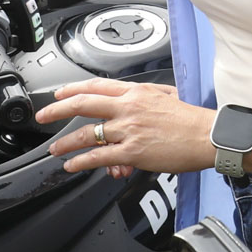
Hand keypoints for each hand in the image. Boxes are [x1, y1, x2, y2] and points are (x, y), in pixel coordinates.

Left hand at [37, 79, 213, 177]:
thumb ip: (143, 102)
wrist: (208, 136)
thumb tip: (129, 112)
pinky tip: (72, 165)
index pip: (96, 85)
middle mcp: (128, 107)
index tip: (59, 94)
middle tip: (43, 116)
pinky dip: (81, 161)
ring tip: (55, 149)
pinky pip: (98, 157)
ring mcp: (128, 130)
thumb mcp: (167, 97)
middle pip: (83, 103)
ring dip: (65, 142)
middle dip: (57, 110)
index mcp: (136, 92)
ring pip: (86, 133)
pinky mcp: (133, 152)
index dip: (72, 89)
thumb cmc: (193, 120)